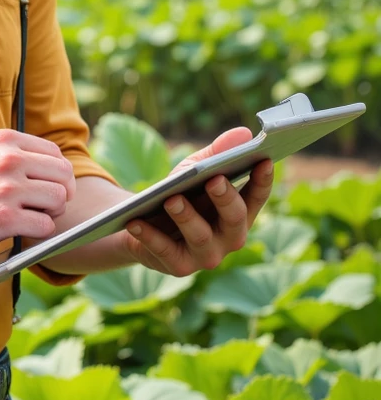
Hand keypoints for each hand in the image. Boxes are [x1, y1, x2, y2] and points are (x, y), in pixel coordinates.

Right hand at [0, 128, 76, 254]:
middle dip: (62, 193)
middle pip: (63, 175)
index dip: (57, 173)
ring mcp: (7, 190)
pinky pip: (45, 226)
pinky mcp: (5, 219)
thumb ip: (12, 154)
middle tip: (50, 206)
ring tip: (35, 218)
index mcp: (4, 141)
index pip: (54, 153)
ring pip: (58, 200)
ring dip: (52, 213)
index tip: (51, 186)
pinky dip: (41, 233)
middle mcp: (8, 160)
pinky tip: (25, 232)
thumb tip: (48, 168)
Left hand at [121, 126, 273, 276]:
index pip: (256, 197)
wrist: (142, 224)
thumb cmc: (177, 192)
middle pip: (234, 218)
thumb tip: (243, 134)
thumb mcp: (192, 170)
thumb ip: (216, 154)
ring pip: (201, 236)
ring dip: (186, 216)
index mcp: (239, 213)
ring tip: (172, 199)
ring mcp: (206, 255)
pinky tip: (135, 221)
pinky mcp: (178, 266)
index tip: (264, 160)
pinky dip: (149, 235)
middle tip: (214, 180)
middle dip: (225, 199)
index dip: (262, 180)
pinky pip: (164, 250)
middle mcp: (229, 238)